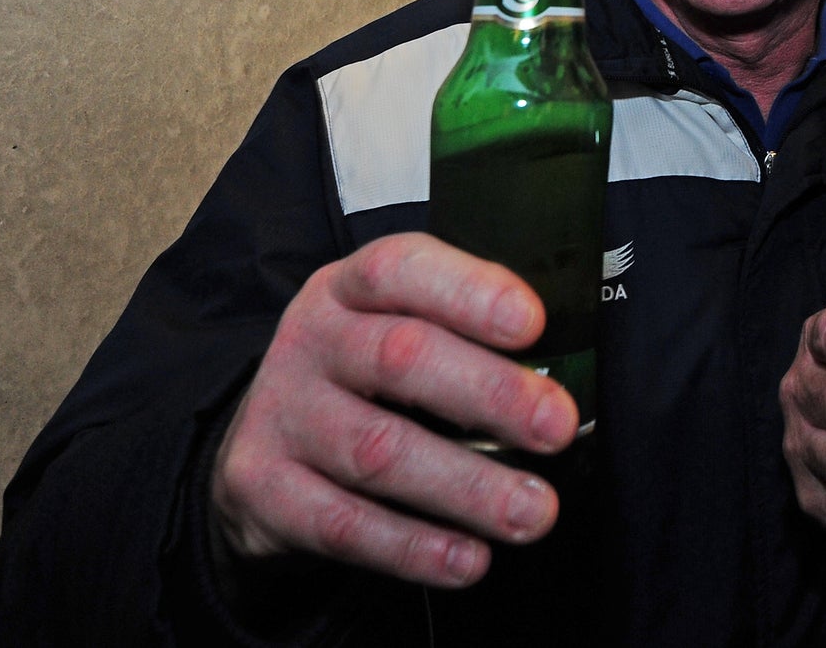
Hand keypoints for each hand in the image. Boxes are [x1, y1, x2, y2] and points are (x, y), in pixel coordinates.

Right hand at [210, 233, 581, 588]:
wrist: (260, 441)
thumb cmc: (366, 378)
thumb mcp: (402, 327)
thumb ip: (468, 335)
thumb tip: (565, 369)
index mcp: (350, 288)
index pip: (401, 268)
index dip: (469, 293)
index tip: (533, 323)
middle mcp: (310, 341)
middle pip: (400, 360)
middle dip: (491, 394)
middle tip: (557, 427)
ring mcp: (281, 415)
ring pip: (379, 452)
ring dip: (468, 486)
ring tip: (533, 510)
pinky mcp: (263, 490)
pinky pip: (345, 525)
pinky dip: (415, 546)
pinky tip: (469, 557)